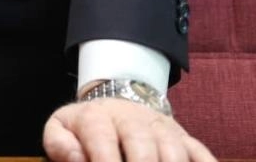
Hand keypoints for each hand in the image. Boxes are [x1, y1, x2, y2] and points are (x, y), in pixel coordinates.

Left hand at [44, 98, 216, 161]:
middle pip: (142, 146)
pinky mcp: (186, 139)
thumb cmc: (86, 127)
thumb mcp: (61, 128)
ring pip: (174, 152)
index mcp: (98, 117)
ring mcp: (163, 129)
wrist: (116, 105)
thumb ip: (59, 144)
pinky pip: (202, 155)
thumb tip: (76, 159)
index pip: (102, 139)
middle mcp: (134, 119)